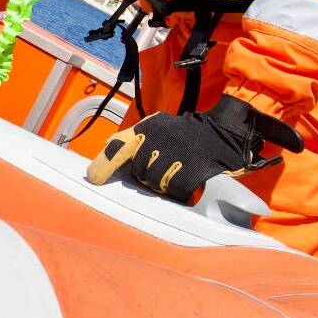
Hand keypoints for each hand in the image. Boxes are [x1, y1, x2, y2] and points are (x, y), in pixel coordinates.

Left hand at [86, 95, 303, 201]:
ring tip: (177, 171)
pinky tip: (187, 181)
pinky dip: (180, 190)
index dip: (103, 164)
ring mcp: (175, 155)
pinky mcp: (192, 170)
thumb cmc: (187, 133)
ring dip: (164, 183)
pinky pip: (175, 190)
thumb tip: (105, 152)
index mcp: (147, 129)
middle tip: (164, 167)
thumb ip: (131, 139)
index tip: (94, 178)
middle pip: (139, 173)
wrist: (224, 131)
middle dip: (148, 176)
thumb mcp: (157, 127)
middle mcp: (157, 140)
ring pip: (155, 183)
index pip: (117, 147)